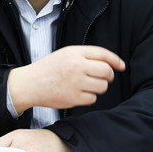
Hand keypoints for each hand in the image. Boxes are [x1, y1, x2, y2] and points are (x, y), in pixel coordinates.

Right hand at [7, 45, 124, 114]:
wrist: (31, 84)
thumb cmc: (49, 68)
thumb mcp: (65, 54)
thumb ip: (85, 56)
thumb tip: (110, 64)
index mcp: (75, 53)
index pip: (103, 54)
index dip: (115, 60)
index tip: (121, 66)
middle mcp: (77, 66)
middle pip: (106, 72)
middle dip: (109, 76)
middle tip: (103, 78)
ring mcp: (76, 83)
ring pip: (102, 86)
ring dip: (99, 87)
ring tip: (87, 85)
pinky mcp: (74, 98)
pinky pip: (93, 99)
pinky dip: (89, 97)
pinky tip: (79, 93)